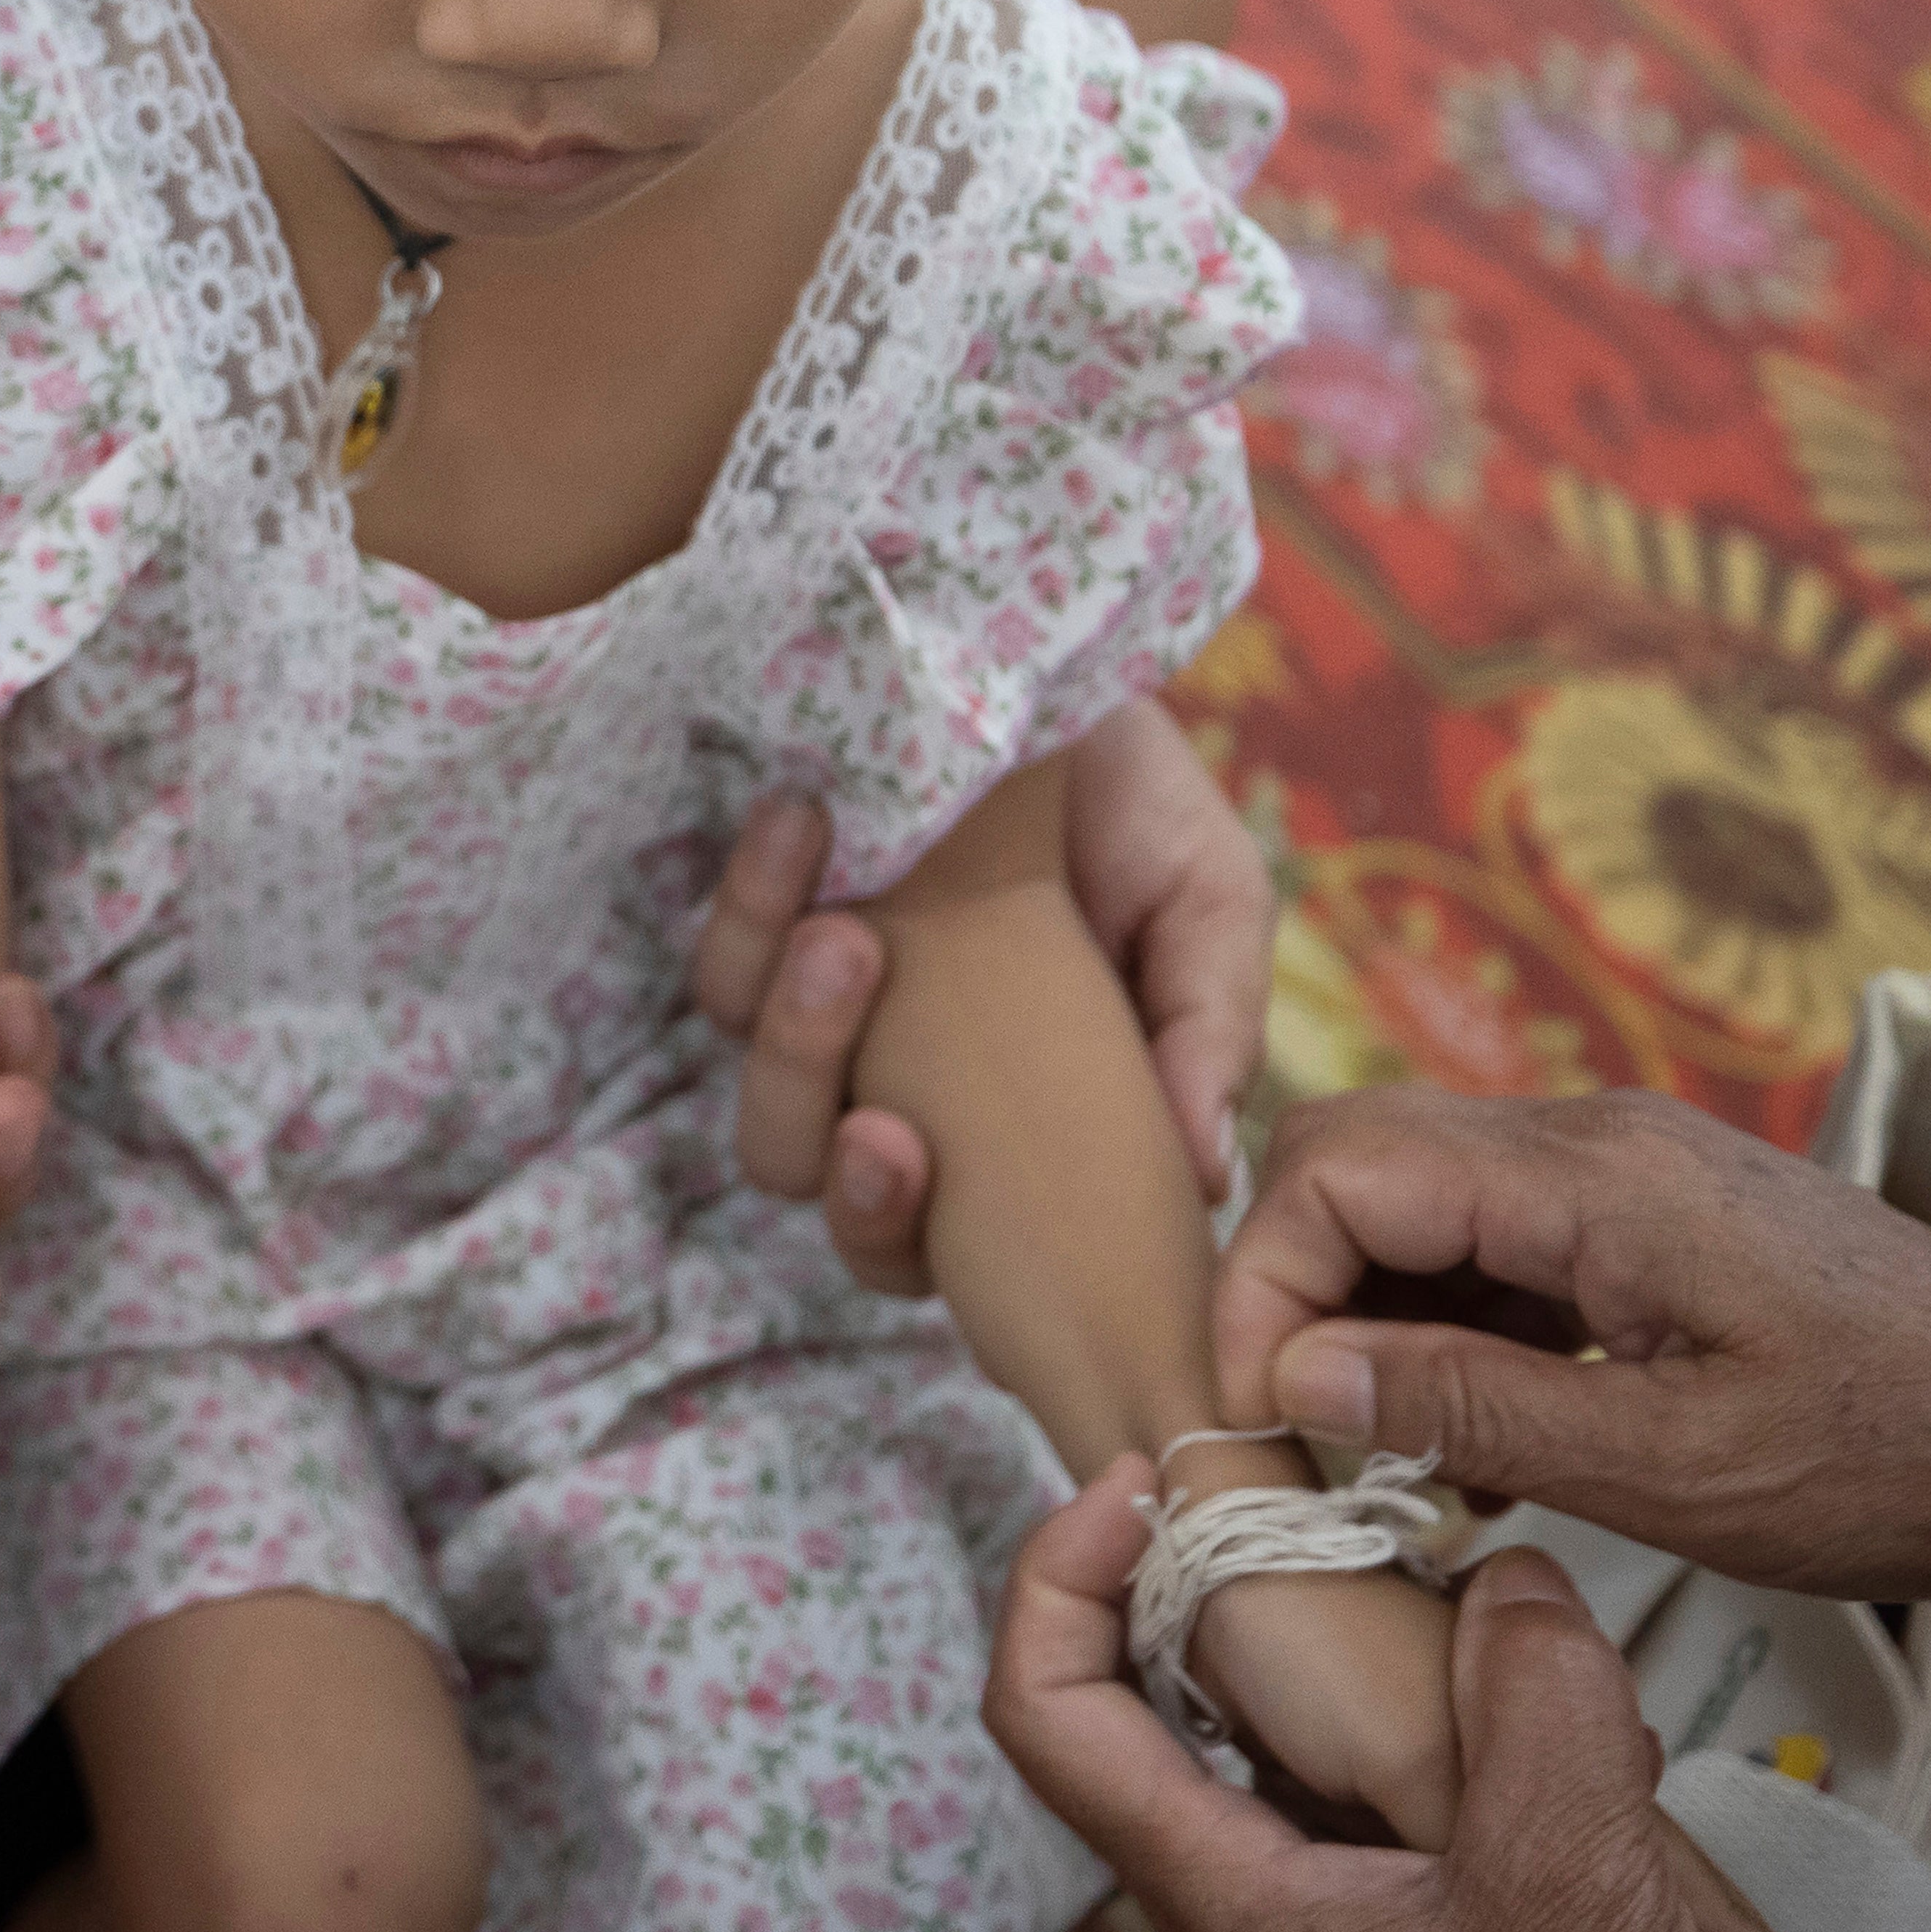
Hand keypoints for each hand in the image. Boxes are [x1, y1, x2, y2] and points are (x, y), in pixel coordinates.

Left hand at [709, 698, 1266, 1291]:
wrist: (1064, 684)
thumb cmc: (1142, 820)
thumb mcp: (1206, 913)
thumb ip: (1206, 1036)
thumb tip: (1205, 1178)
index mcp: (994, 1132)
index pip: (924, 1247)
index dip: (904, 1239)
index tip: (916, 1161)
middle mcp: (888, 1088)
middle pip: (813, 1178)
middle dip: (840, 1158)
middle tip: (883, 1104)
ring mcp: (816, 1013)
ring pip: (758, 1087)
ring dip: (791, 1035)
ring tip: (845, 941)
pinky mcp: (763, 927)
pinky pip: (724, 958)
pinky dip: (752, 901)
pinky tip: (800, 825)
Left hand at [986, 1458, 1893, 1931]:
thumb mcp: (1576, 1886)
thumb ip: (1537, 1708)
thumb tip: (1510, 1582)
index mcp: (1224, 1897)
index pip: (1044, 1713)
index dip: (1055, 1576)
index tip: (1127, 1486)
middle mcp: (1239, 1911)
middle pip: (1156, 1705)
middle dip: (1218, 1586)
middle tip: (1299, 1509)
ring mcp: (1311, 1929)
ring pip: (1274, 1745)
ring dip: (1342, 1660)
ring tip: (1455, 1611)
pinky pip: (1358, 1798)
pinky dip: (1414, 1730)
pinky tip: (1520, 1719)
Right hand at [1219, 1084, 1930, 1599]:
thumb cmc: (1896, 1453)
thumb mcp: (1673, 1468)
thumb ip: (1472, 1410)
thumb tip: (1297, 1376)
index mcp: (1590, 1178)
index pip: (1335, 1171)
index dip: (1263, 1286)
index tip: (1258, 1411)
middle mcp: (1589, 1137)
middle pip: (1351, 1152)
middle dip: (1291, 1281)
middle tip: (1299, 1419)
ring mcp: (1618, 1164)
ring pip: (1410, 1189)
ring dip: (1366, 1305)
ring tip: (1389, 1444)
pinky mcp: (1642, 1208)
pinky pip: (1488, 1229)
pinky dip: (1443, 1316)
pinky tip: (1471, 1424)